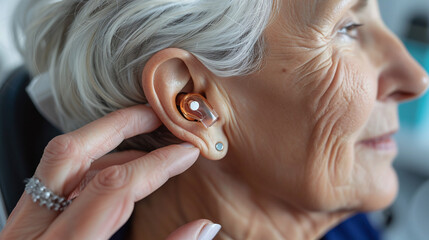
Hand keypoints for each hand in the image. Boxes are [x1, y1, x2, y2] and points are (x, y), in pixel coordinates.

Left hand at [0, 105, 220, 239]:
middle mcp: (33, 233)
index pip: (112, 186)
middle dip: (118, 126)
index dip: (156, 165)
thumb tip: (205, 228)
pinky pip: (57, 180)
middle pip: (69, 153)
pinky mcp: (25, 227)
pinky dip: (93, 165)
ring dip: (105, 140)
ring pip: (57, 160)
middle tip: (155, 115)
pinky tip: (120, 169)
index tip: (186, 153)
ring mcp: (22, 227)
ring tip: (144, 138)